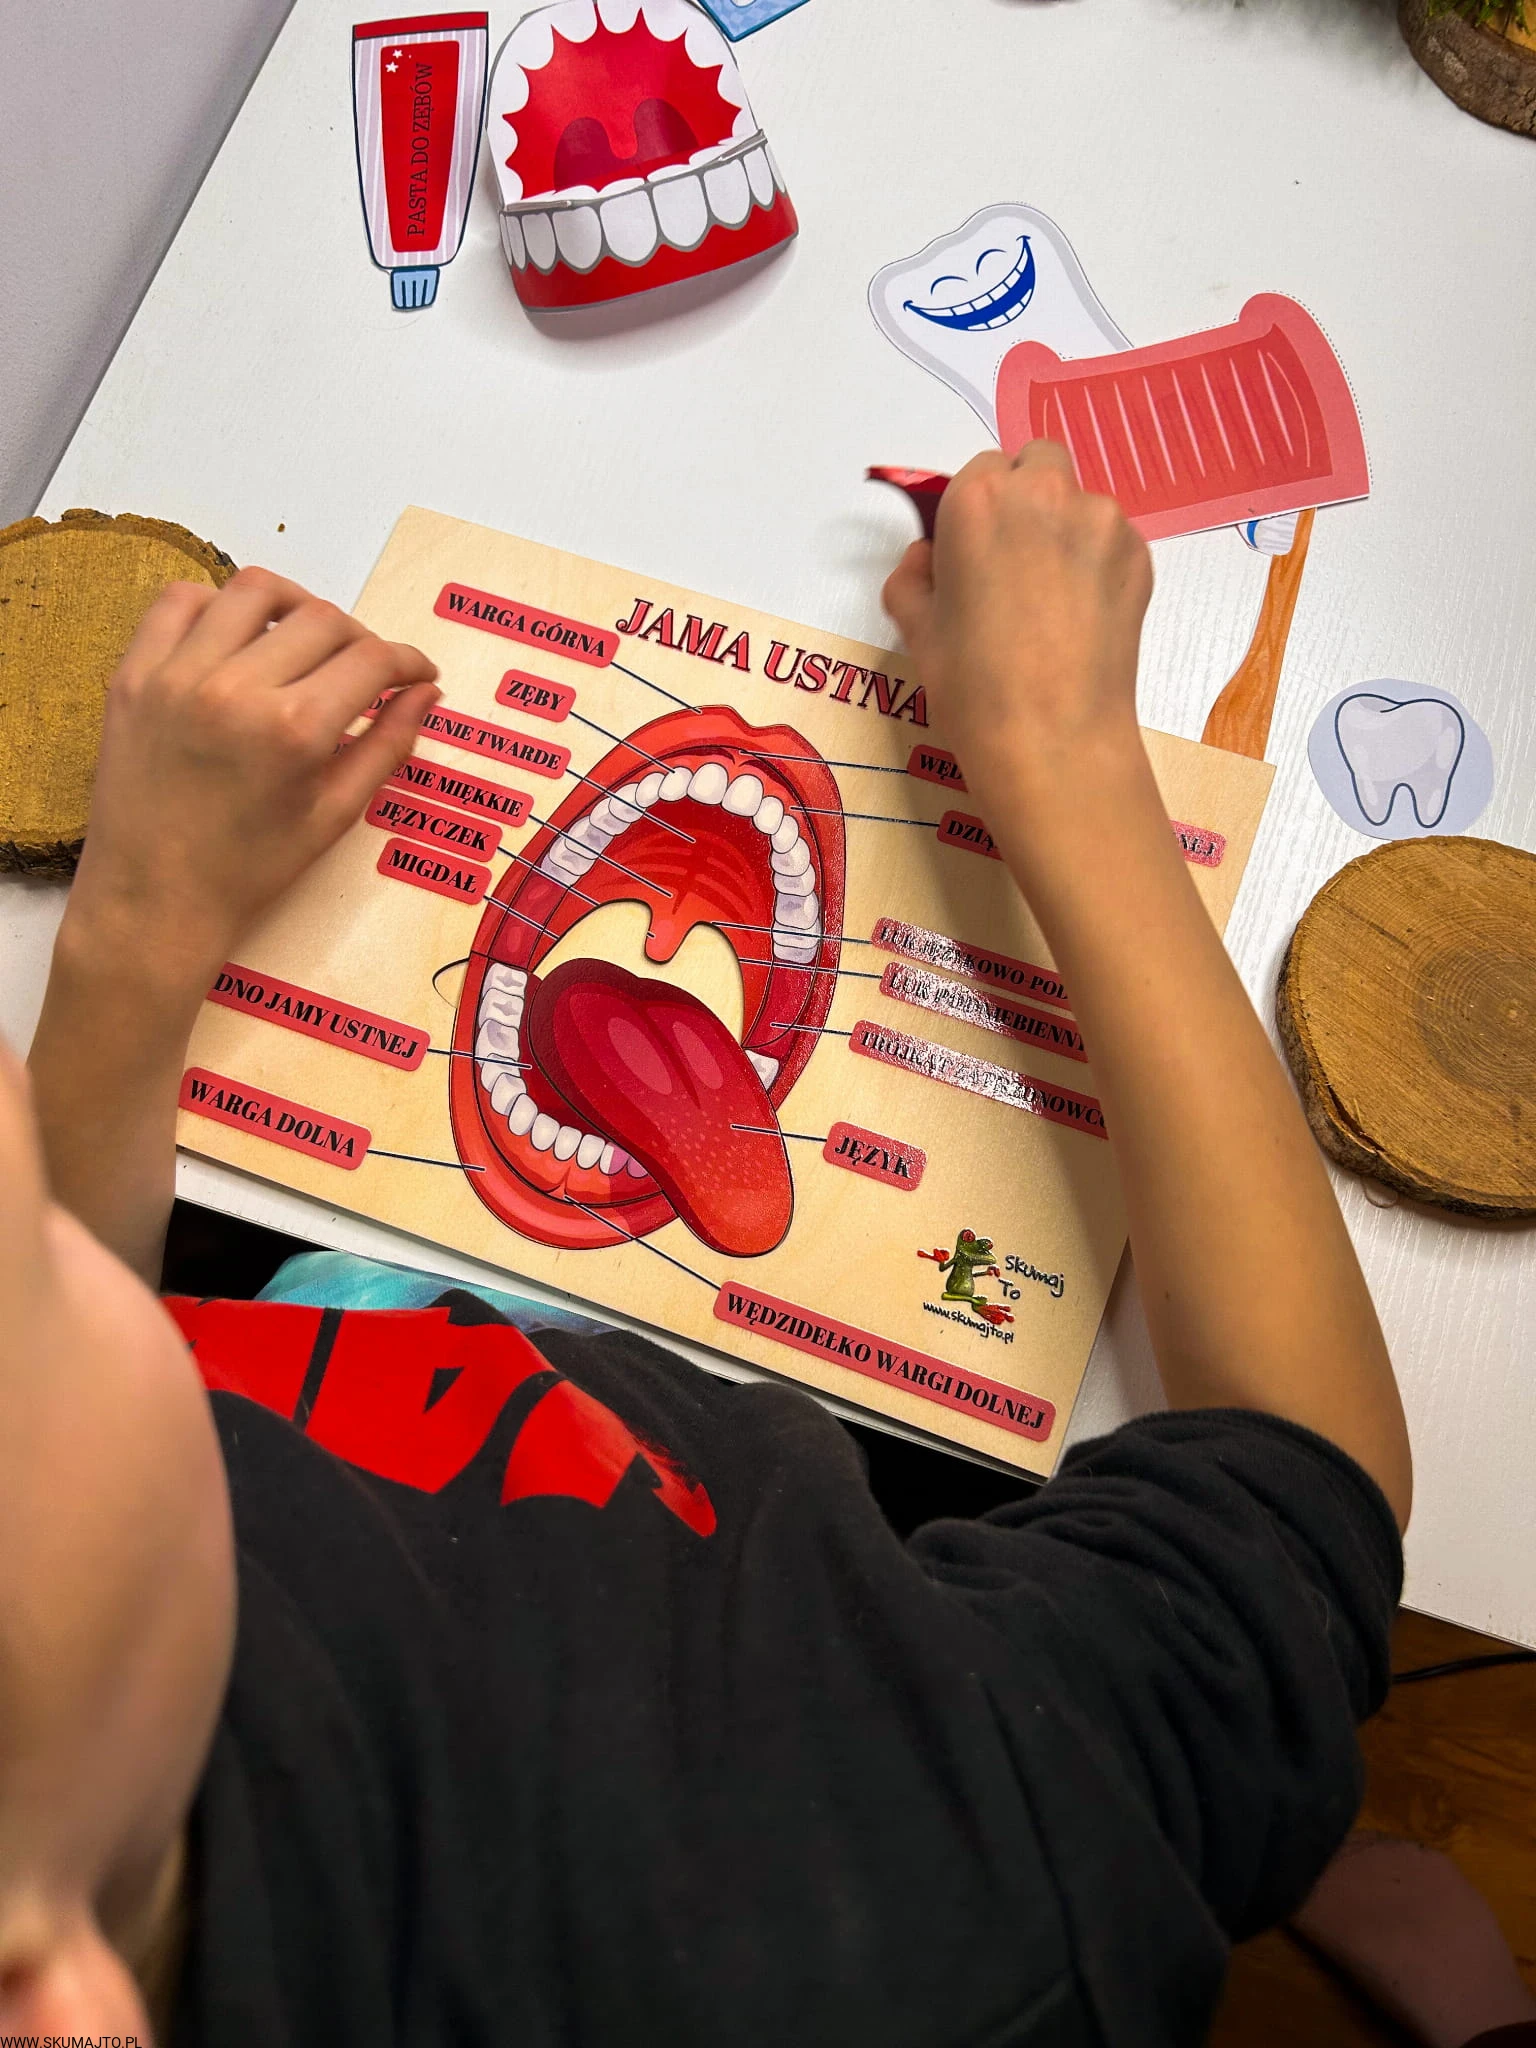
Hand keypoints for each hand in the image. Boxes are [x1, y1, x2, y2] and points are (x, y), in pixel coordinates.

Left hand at [64, 567, 438, 995]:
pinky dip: (217, 603)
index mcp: (295, 730)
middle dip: (360, 639)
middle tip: (364, 670)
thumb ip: (387, 746)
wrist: (153, 898)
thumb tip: (426, 692)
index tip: (417, 673)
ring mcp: (178, 674)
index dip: (408, 661)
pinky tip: (237, 634)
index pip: (372, 660)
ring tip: (304, 636)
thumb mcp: (334, 814)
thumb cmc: (250, 869)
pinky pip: (179, 601)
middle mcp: (237, 688)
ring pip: (253, 591)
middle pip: (322, 619)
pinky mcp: (135, 673)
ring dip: (295, 604)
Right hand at [882, 443, 1152, 810]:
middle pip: (1037, 463)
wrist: (1054, 739)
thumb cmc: (973, 688)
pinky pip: (1110, 540)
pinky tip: (1081, 617)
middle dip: (1025, 496)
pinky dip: (1096, 563)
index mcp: (978, 499)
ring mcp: (1102, 520)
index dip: (975, 510)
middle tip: (1014, 560)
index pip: (979, 470)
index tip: (972, 549)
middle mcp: (1044, 492)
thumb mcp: (916, 630)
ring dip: (1063, 530)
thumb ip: (913, 576)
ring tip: (1051, 599)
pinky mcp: (1140, 554)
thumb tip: (928, 558)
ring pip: (1079, 502)